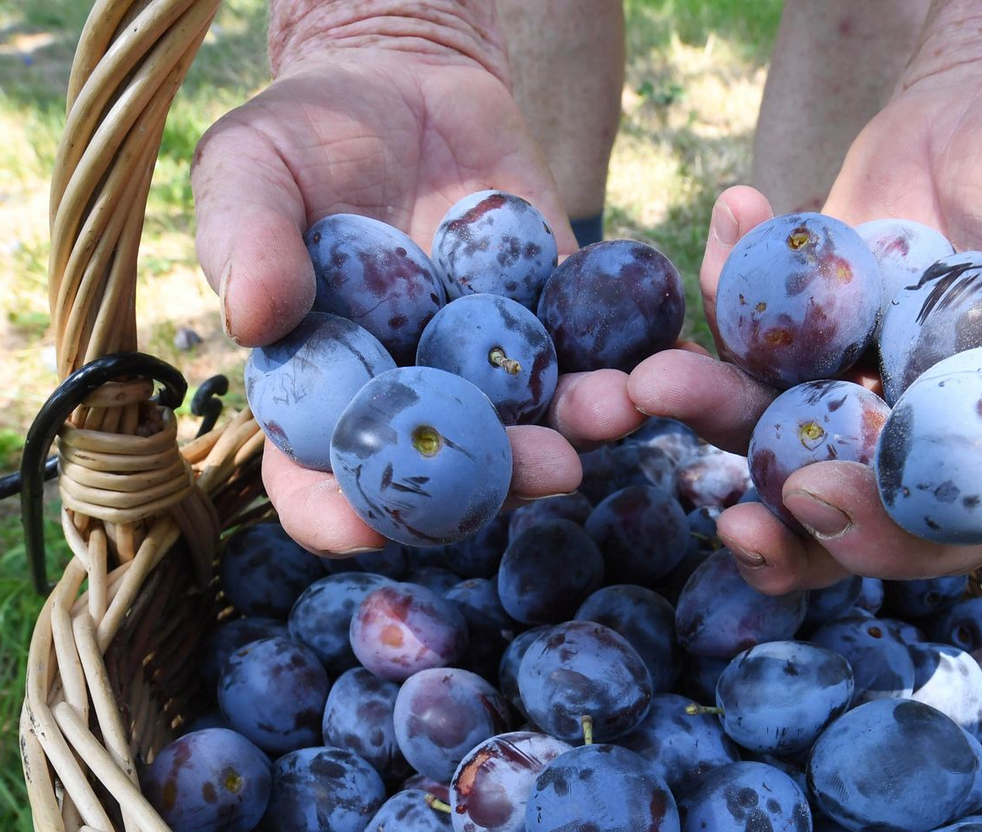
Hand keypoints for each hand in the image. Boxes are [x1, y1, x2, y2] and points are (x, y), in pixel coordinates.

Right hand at [192, 32, 639, 553]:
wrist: (401, 79)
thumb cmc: (301, 135)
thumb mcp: (250, 169)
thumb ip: (246, 239)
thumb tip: (251, 318)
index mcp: (325, 396)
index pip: (317, 483)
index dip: (336, 515)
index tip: (364, 529)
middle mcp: (413, 402)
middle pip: (450, 472)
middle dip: (502, 481)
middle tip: (548, 470)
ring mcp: (487, 371)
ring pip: (533, 423)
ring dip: (580, 425)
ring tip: (617, 407)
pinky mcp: (550, 325)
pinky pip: (590, 351)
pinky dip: (626, 359)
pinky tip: (662, 359)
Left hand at [629, 56, 981, 593]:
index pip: (935, 529)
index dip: (880, 536)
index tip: (819, 504)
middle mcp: (904, 441)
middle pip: (833, 509)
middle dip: (775, 520)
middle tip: (726, 514)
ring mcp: (839, 386)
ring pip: (764, 427)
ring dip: (707, 410)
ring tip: (657, 380)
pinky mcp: (792, 326)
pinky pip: (742, 322)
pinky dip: (723, 281)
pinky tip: (730, 216)